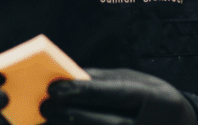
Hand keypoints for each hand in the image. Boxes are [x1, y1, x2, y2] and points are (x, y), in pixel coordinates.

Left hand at [41, 68, 197, 124]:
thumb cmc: (153, 99)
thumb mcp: (138, 81)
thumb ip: (104, 80)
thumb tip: (69, 77)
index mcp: (148, 98)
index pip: (109, 94)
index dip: (79, 91)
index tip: (54, 88)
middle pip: (100, 122)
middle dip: (69, 115)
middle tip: (44, 106)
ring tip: (45, 123)